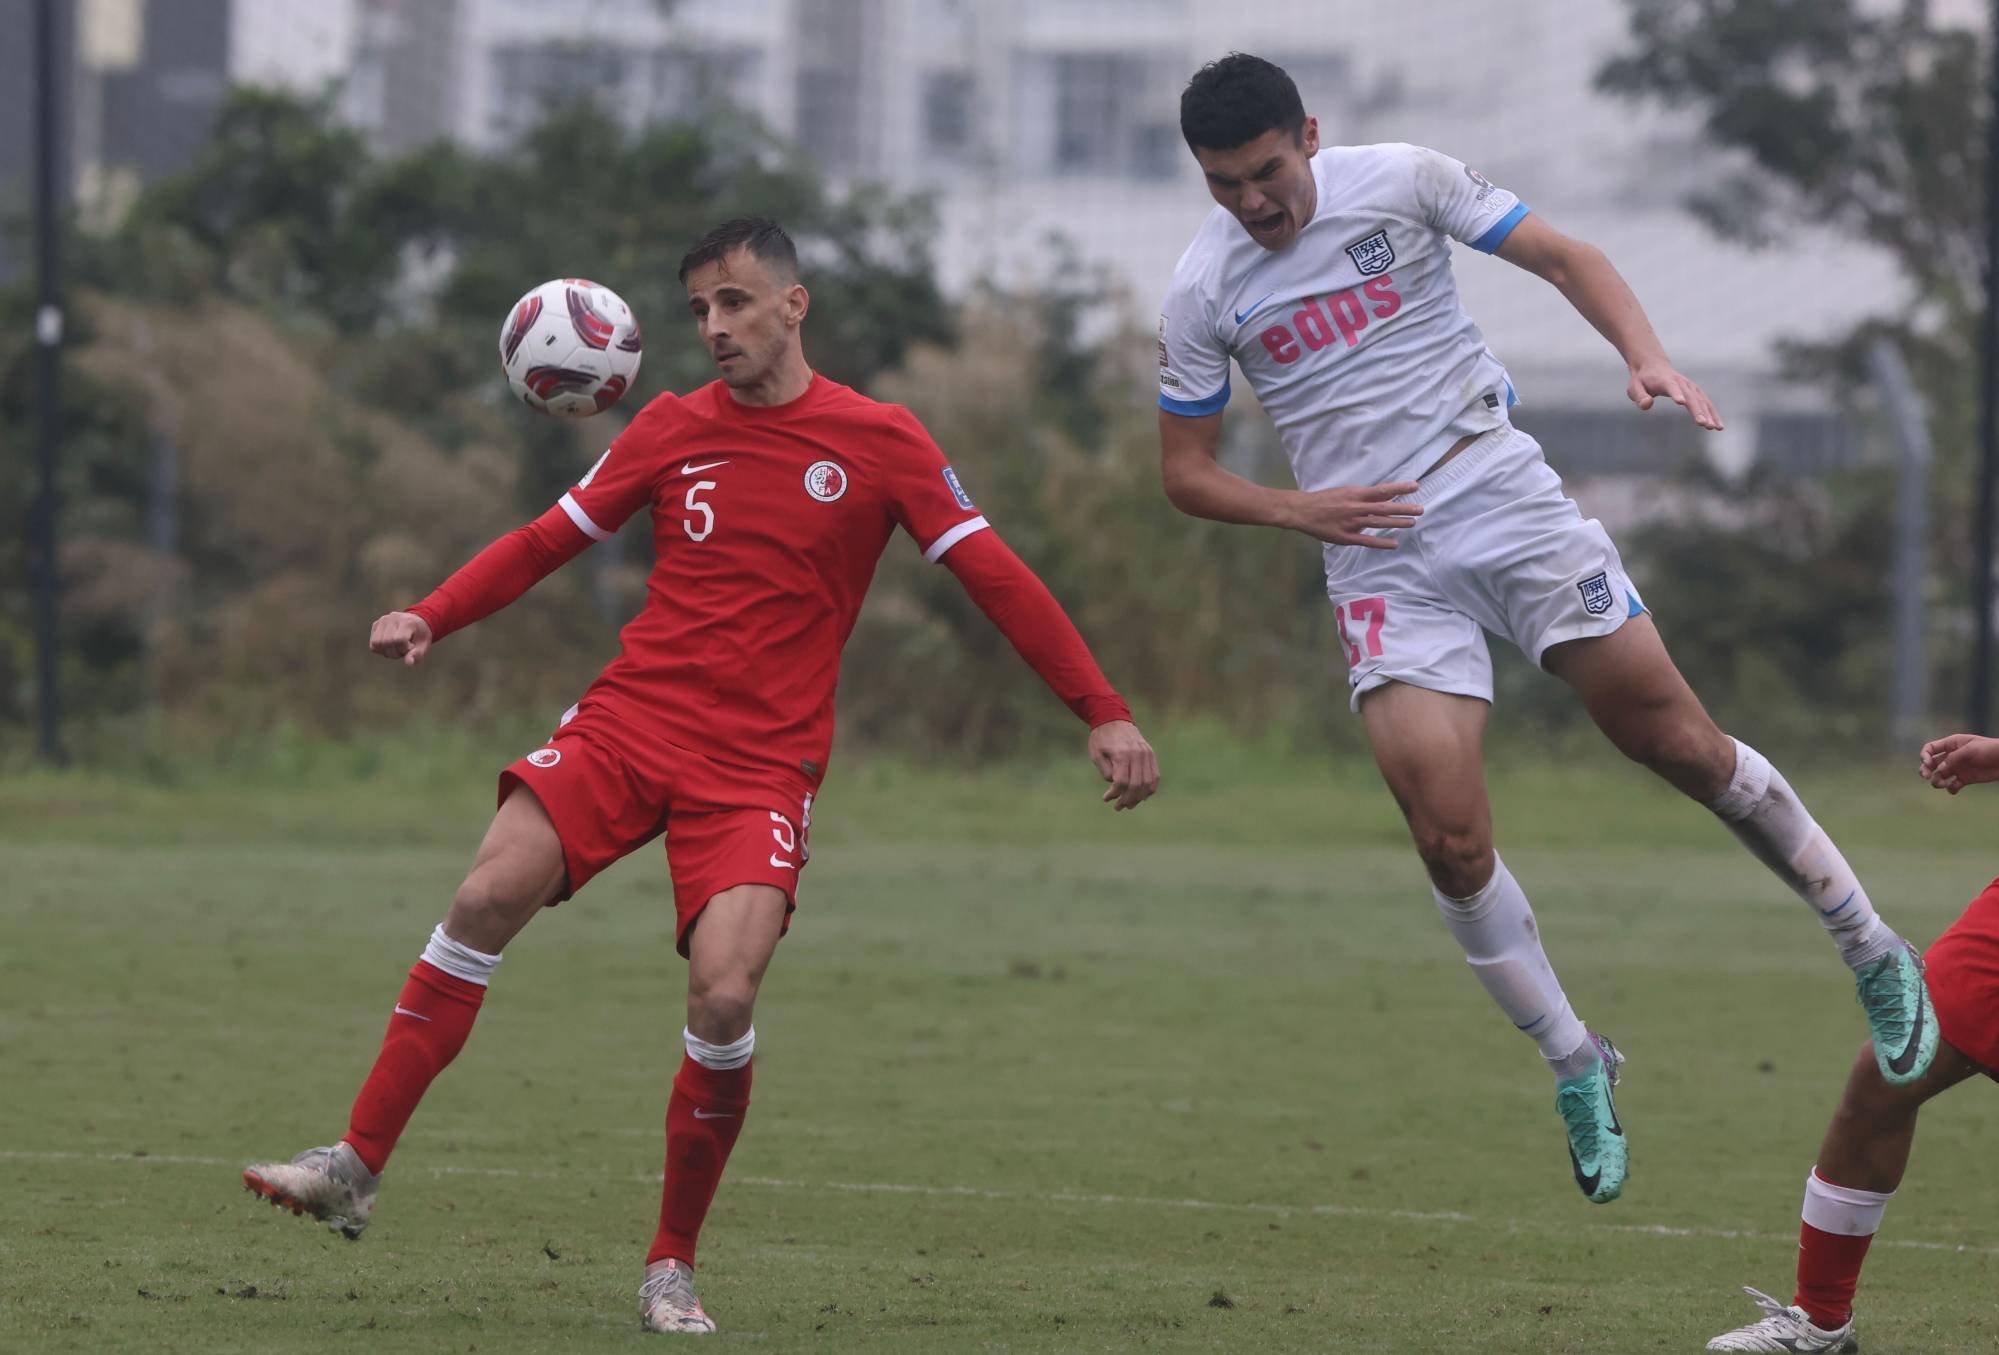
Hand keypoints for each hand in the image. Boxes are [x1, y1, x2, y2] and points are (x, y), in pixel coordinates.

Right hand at [369, 611, 432, 666]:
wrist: (416, 622)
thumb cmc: (420, 635)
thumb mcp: (424, 644)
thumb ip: (417, 654)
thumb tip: (408, 663)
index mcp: (406, 622)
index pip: (398, 639)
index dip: (404, 649)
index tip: (411, 647)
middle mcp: (392, 618)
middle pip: (386, 642)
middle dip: (395, 652)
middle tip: (404, 649)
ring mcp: (382, 621)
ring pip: (376, 643)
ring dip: (386, 652)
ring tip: (396, 648)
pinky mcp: (376, 625)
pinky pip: (373, 644)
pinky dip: (381, 650)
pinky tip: (390, 646)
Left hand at [1089, 720, 1159, 810]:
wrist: (1113, 719)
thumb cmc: (1101, 738)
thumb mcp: (1096, 755)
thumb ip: (1106, 771)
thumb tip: (1116, 786)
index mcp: (1122, 754)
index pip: (1122, 782)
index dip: (1115, 794)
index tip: (1106, 798)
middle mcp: (1137, 754)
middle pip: (1136, 785)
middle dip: (1127, 800)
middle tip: (1118, 807)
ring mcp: (1146, 754)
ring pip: (1147, 782)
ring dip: (1139, 797)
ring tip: (1129, 804)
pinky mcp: (1150, 754)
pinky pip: (1155, 775)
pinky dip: (1150, 788)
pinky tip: (1142, 796)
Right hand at [1282, 482, 1422, 548]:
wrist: (1302, 510)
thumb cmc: (1324, 500)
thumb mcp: (1344, 492)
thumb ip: (1362, 496)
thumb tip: (1382, 497)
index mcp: (1355, 494)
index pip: (1382, 490)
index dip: (1399, 489)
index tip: (1415, 487)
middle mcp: (1356, 507)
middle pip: (1385, 508)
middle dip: (1404, 508)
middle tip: (1420, 509)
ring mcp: (1351, 522)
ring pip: (1378, 523)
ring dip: (1396, 523)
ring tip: (1412, 523)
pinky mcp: (1346, 537)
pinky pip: (1366, 541)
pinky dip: (1381, 543)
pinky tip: (1394, 544)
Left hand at [1626, 360, 1722, 430]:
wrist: (1653, 366)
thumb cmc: (1642, 380)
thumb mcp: (1634, 388)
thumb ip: (1640, 396)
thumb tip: (1647, 405)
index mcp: (1665, 381)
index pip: (1672, 387)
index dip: (1677, 393)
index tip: (1681, 402)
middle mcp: (1681, 383)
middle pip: (1691, 397)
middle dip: (1698, 410)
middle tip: (1704, 424)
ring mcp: (1690, 386)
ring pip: (1702, 400)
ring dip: (1709, 414)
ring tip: (1714, 428)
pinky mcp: (1695, 392)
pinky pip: (1706, 403)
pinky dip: (1713, 414)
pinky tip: (1718, 426)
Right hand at [1919, 733, 1998, 793]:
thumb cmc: (1989, 750)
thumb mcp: (1970, 750)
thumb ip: (1953, 759)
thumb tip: (1939, 770)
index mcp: (1951, 744)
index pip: (1930, 749)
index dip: (1925, 756)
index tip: (1927, 764)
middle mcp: (1952, 756)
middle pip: (1931, 763)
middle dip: (1926, 770)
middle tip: (1926, 776)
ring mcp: (1958, 768)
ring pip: (1939, 776)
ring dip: (1937, 781)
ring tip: (1942, 784)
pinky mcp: (1965, 779)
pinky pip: (1952, 786)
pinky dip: (1950, 789)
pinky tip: (1954, 788)